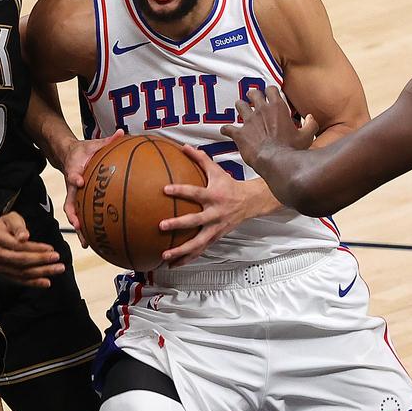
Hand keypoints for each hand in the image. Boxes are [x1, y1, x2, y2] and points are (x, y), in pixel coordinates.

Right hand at [0, 212, 64, 287]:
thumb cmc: (4, 226)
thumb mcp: (11, 218)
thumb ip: (18, 227)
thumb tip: (24, 236)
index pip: (18, 246)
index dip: (35, 248)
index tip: (50, 248)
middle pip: (20, 260)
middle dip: (41, 260)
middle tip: (57, 258)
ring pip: (21, 272)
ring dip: (41, 272)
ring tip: (57, 269)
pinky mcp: (4, 273)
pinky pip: (19, 280)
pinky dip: (33, 282)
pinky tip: (46, 282)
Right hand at [62, 130, 124, 246]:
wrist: (69, 155)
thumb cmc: (84, 150)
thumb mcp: (94, 143)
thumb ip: (108, 140)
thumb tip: (123, 132)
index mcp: (74, 170)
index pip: (72, 174)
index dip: (75, 177)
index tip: (79, 181)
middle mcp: (72, 186)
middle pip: (70, 203)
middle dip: (73, 215)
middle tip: (79, 226)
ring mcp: (74, 195)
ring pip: (74, 215)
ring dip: (79, 229)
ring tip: (87, 244)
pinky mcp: (78, 200)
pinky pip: (83, 215)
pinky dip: (88, 228)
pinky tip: (99, 240)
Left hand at [158, 146, 258, 266]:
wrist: (250, 203)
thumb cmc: (229, 185)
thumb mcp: (217, 171)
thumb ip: (200, 159)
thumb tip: (183, 146)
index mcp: (214, 196)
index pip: (196, 193)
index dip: (181, 190)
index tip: (165, 189)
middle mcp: (215, 214)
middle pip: (196, 221)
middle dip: (179, 224)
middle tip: (161, 226)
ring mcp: (216, 228)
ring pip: (198, 243)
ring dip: (181, 251)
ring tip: (165, 255)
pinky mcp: (216, 238)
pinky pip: (200, 250)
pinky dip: (187, 258)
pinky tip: (173, 265)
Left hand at [221, 86, 317, 168]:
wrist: (276, 161)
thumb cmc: (291, 149)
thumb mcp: (307, 136)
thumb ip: (310, 124)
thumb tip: (310, 117)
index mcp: (277, 107)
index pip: (271, 89)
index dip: (270, 91)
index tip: (270, 94)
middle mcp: (261, 110)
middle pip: (253, 93)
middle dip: (252, 95)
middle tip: (253, 98)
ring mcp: (249, 121)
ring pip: (239, 105)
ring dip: (240, 106)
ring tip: (240, 108)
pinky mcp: (240, 133)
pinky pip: (227, 128)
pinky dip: (226, 129)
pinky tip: (226, 131)